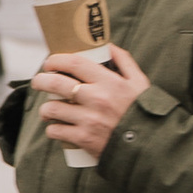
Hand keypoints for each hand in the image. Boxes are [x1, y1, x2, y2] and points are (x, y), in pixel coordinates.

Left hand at [31, 47, 148, 159]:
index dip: (57, 60)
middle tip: (39, 82)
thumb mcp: (140, 84)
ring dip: (46, 109)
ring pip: (52, 109)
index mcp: (110, 82)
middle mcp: (97, 99)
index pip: (75, 63)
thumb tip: (108, 45)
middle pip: (56, 83)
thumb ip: (125, 62)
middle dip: (41, 81)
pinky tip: (57, 128)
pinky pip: (56, 131)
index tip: (50, 62)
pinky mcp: (84, 139)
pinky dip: (52, 130)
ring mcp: (89, 120)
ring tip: (49, 111)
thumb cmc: (145, 113)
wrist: (153, 147)